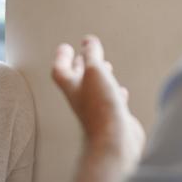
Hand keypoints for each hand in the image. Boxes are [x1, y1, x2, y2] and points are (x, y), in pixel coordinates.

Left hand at [52, 35, 144, 168]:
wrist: (115, 140)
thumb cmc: (101, 107)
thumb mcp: (95, 72)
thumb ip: (91, 56)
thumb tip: (87, 42)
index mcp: (73, 88)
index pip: (60, 70)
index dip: (61, 57)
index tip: (65, 47)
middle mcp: (82, 100)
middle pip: (77, 80)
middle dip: (80, 66)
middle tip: (81, 55)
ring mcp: (97, 111)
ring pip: (95, 90)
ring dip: (99, 77)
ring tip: (105, 67)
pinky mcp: (113, 118)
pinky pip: (112, 102)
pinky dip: (115, 93)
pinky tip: (121, 91)